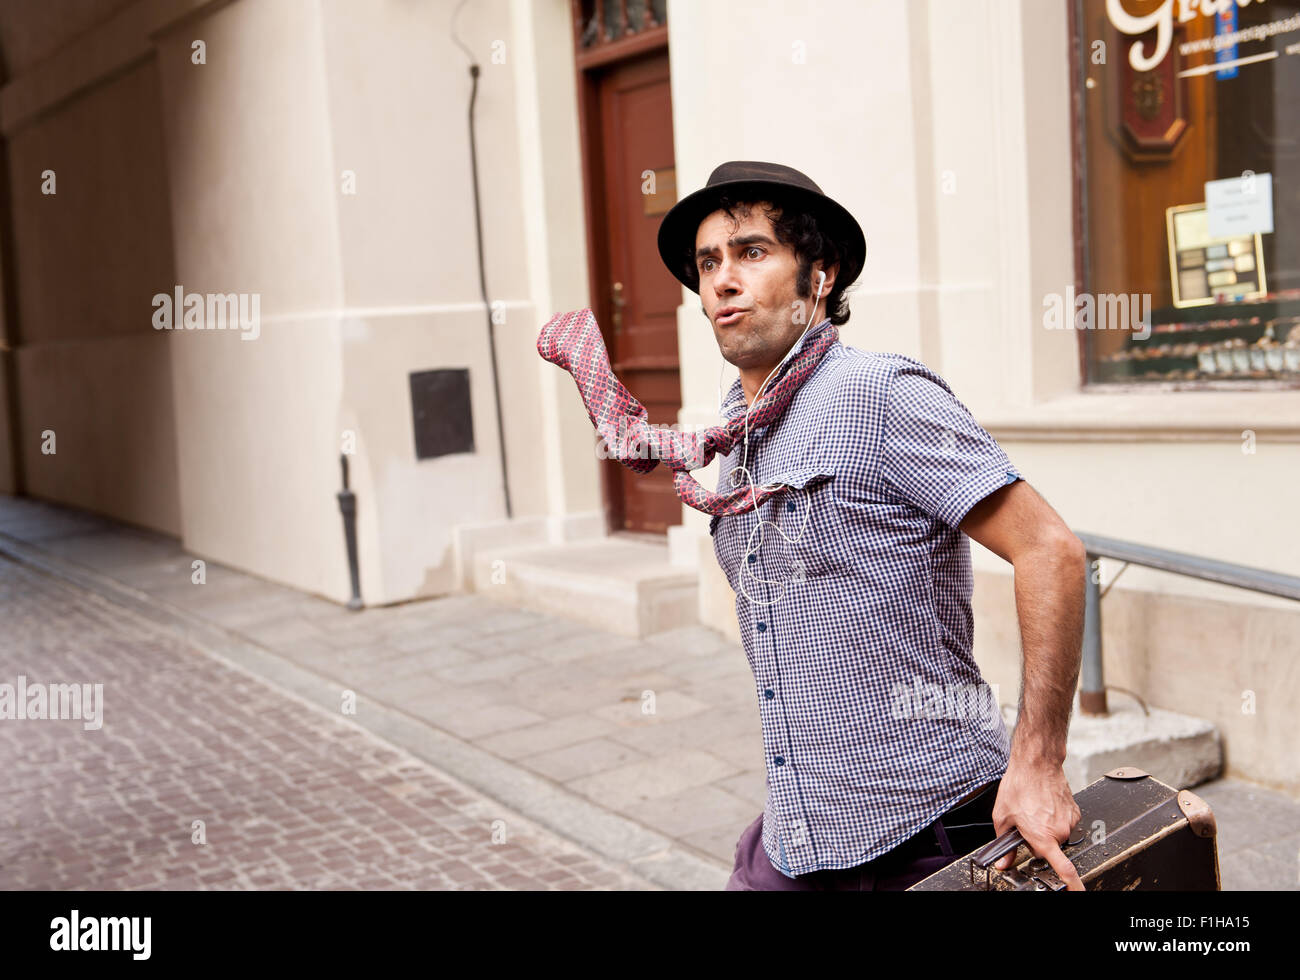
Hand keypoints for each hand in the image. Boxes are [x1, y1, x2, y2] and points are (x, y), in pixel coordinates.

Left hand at [990, 759, 1084, 890]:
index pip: (1064, 869)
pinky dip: (1053, 817)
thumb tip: (1004, 862)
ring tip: (1034, 809)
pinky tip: (1043, 804)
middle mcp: (1060, 832)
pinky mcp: (1075, 812)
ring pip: (1056, 834)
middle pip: (1049, 848)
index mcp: (1042, 837)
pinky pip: (1063, 822)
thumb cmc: (1019, 786)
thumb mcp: (1002, 817)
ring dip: (1045, 827)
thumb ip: (1004, 844)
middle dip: (1037, 840)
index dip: (1072, 884)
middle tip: (1025, 821)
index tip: (1077, 892)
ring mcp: (1069, 821)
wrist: (1036, 764)